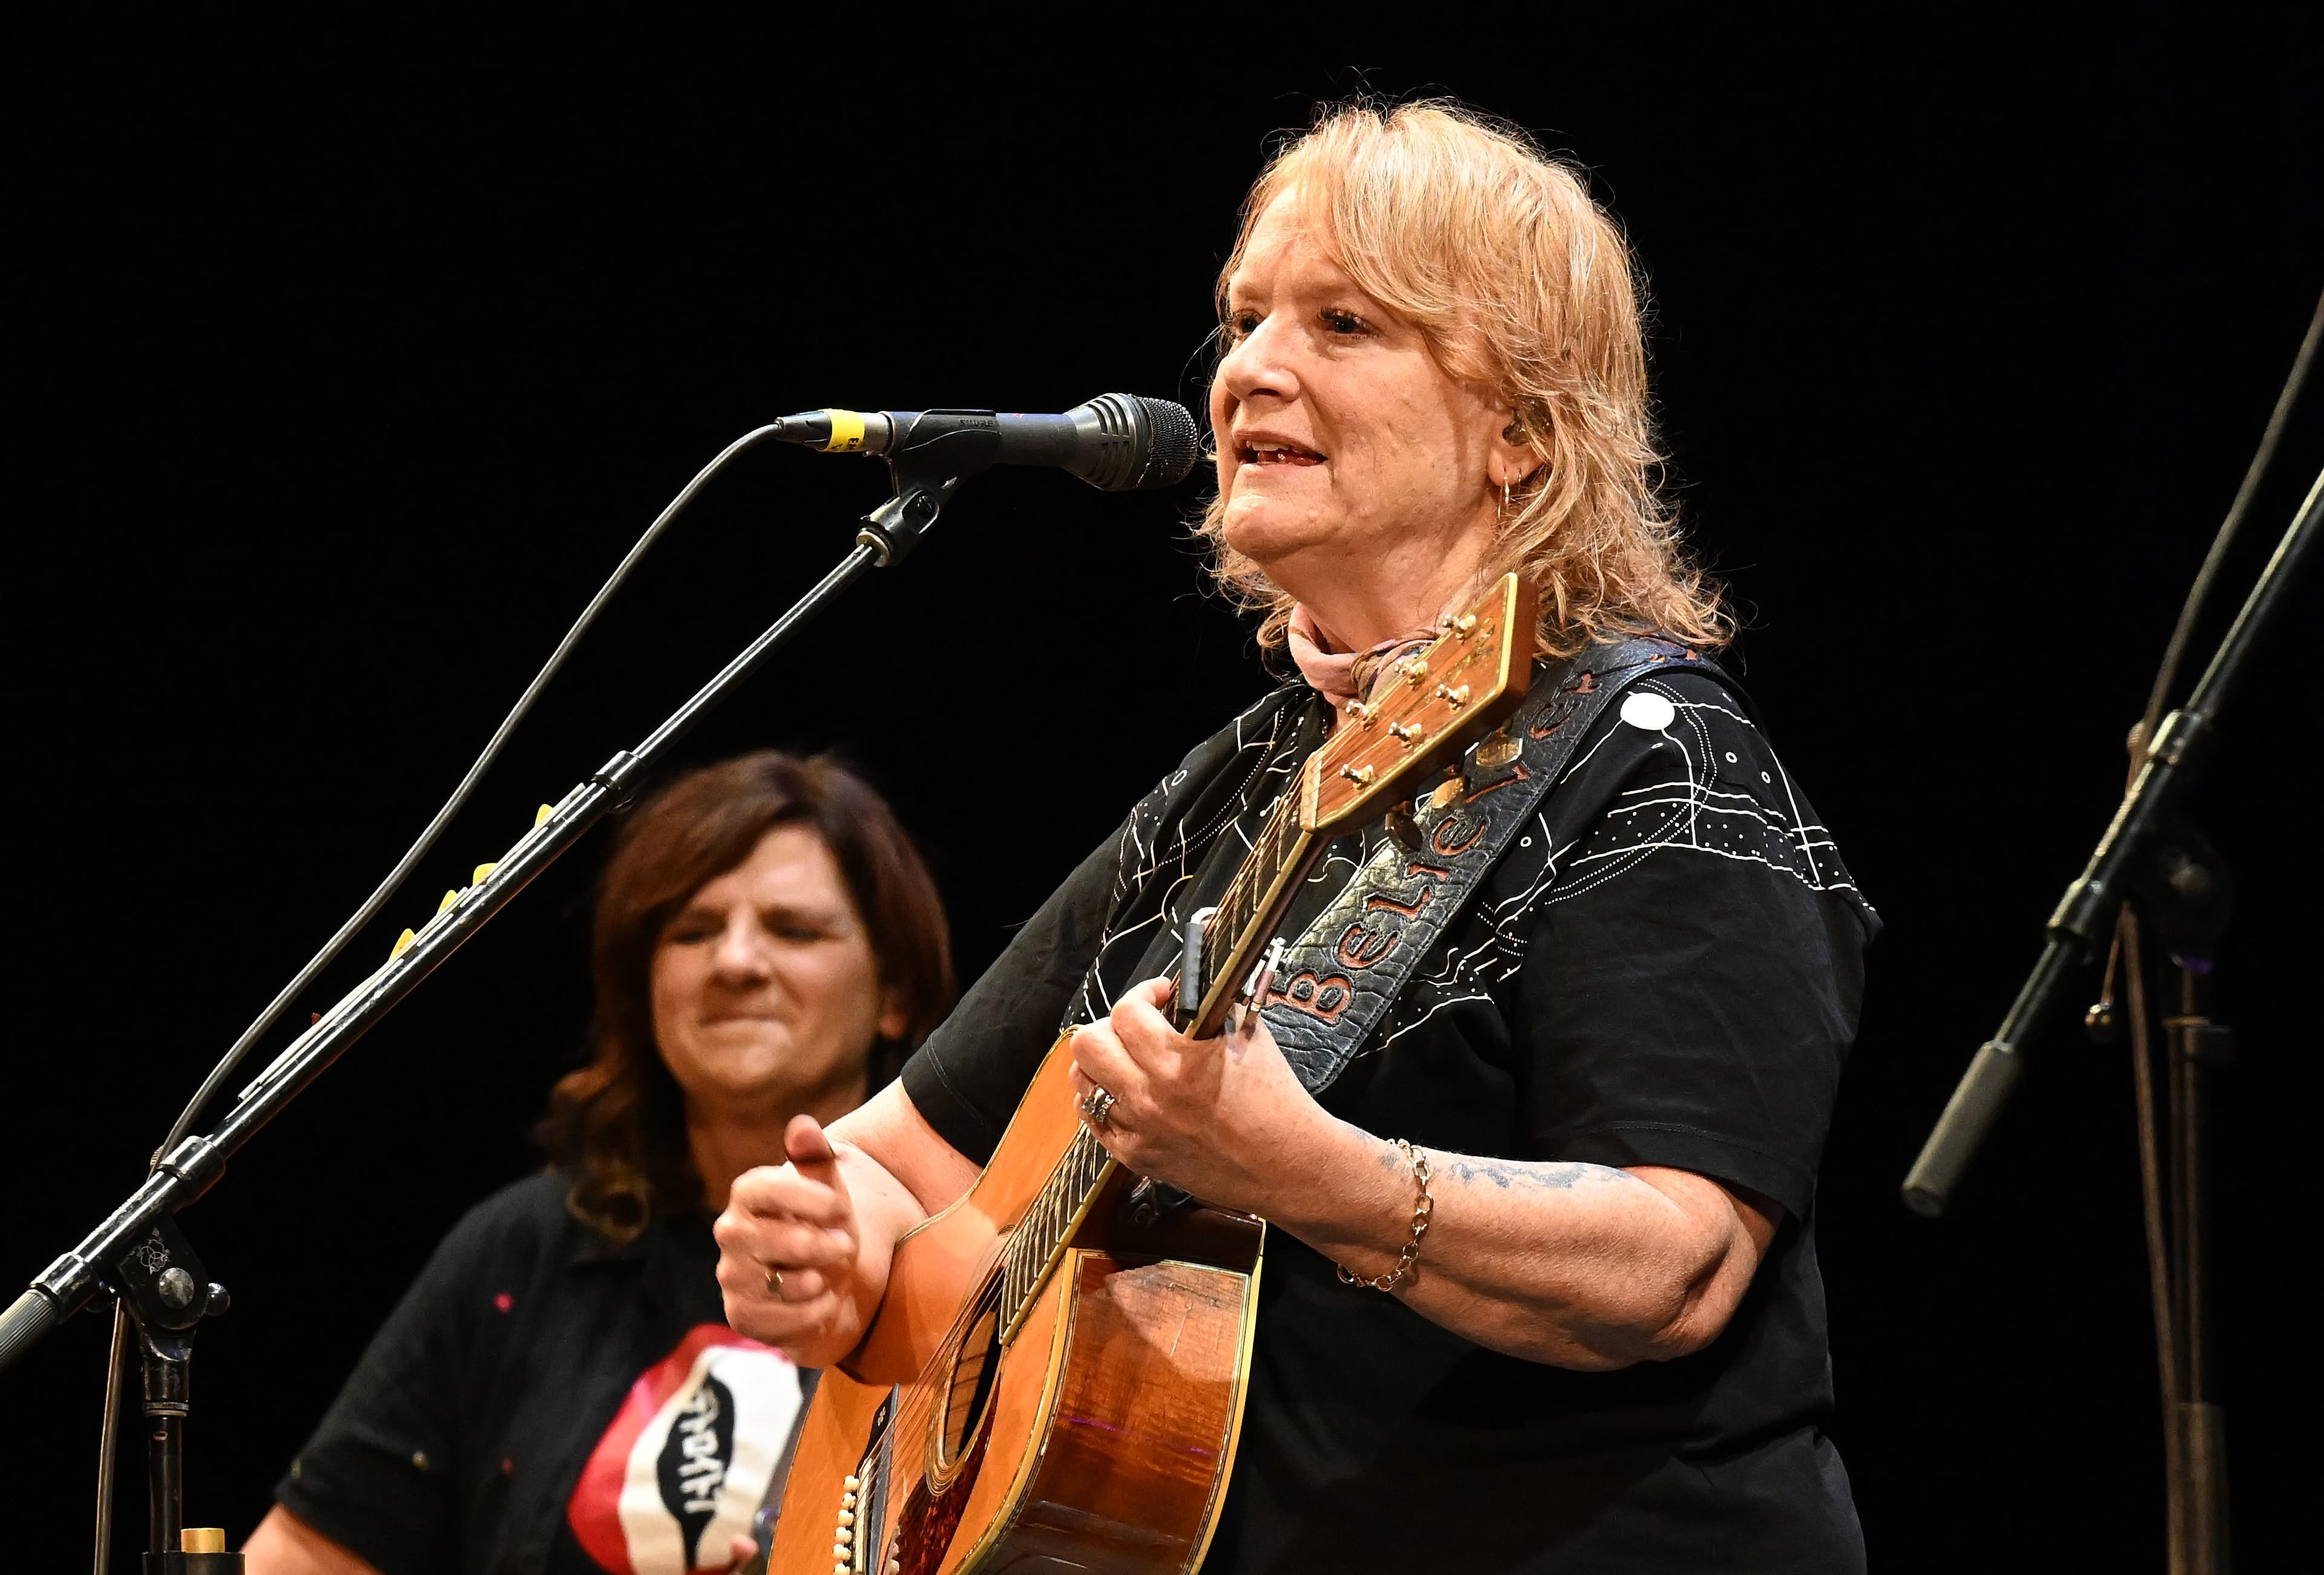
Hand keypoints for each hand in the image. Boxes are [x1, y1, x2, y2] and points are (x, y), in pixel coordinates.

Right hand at [713, 1114, 888, 1367]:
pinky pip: (778, 1320)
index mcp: (748, 1195)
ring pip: (776, 1283)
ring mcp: (732, 1277)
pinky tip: (824, 1302)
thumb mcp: (830, 1187)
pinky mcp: (742, 1316)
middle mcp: (731, 1234)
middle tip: (845, 1244)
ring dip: (817, 1281)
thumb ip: (816, 1156)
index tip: (840, 1207)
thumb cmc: (828, 1226)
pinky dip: (812, 1313)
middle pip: (768, 1240)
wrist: (834, 1280)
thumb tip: (802, 1125)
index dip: (803, 1198)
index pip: (761, 1188)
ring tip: (831, 1274)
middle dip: (817, 1246)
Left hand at [1066, 976, 1339, 1217]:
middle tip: (1137, 1027)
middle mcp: (1147, 1097)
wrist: (1287, 1165)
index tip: (1160, 995)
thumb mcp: (1250, 1035)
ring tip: (1126, 1058)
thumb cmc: (1276, 1100)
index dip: (1143, 993)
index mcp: (1177, 1063)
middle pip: (1087, 1044)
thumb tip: (1183, 991)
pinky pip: (1092, 1119)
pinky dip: (1102, 1098)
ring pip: (1082, 1082)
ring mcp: (1136, 1130)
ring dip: (1102, 1062)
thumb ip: (1210, 1009)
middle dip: (1111, 1025)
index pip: (1126, 1012)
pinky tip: (1124, 1091)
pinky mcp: (1134, 1157)